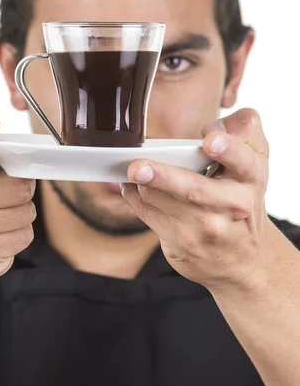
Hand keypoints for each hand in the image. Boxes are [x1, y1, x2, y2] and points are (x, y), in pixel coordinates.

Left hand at [122, 108, 274, 291]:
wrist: (244, 258)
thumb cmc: (242, 199)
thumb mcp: (255, 161)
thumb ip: (244, 130)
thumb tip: (215, 126)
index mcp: (251, 178)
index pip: (243, 160)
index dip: (227, 149)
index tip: (209, 142)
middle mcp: (232, 205)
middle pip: (193, 188)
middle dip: (162, 177)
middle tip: (138, 167)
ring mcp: (206, 229)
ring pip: (162, 201)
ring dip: (141, 184)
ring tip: (130, 170)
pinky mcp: (183, 244)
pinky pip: (149, 215)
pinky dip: (135, 197)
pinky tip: (132, 187)